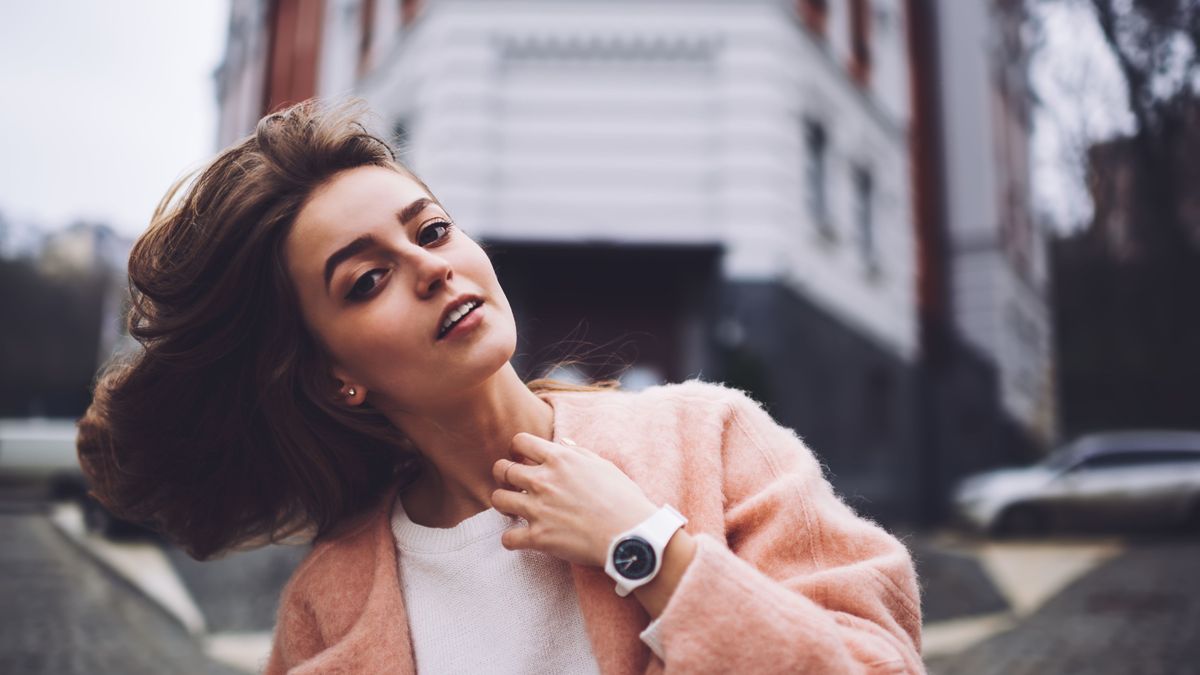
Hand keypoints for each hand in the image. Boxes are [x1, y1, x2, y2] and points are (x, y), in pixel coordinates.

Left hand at [491, 433, 657, 567]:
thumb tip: (562, 443)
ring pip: (498, 499)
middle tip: (512, 483)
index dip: (516, 449)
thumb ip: (578, 452)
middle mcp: (543, 480)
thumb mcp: (603, 465)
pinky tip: (520, 538)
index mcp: (559, 459)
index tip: (521, 458)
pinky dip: (511, 539)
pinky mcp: (539, 537)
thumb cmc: (623, 499)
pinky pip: (507, 538)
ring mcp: (538, 509)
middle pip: (502, 469)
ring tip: (514, 509)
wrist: (630, 534)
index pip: (519, 441)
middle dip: (503, 475)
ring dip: (503, 503)